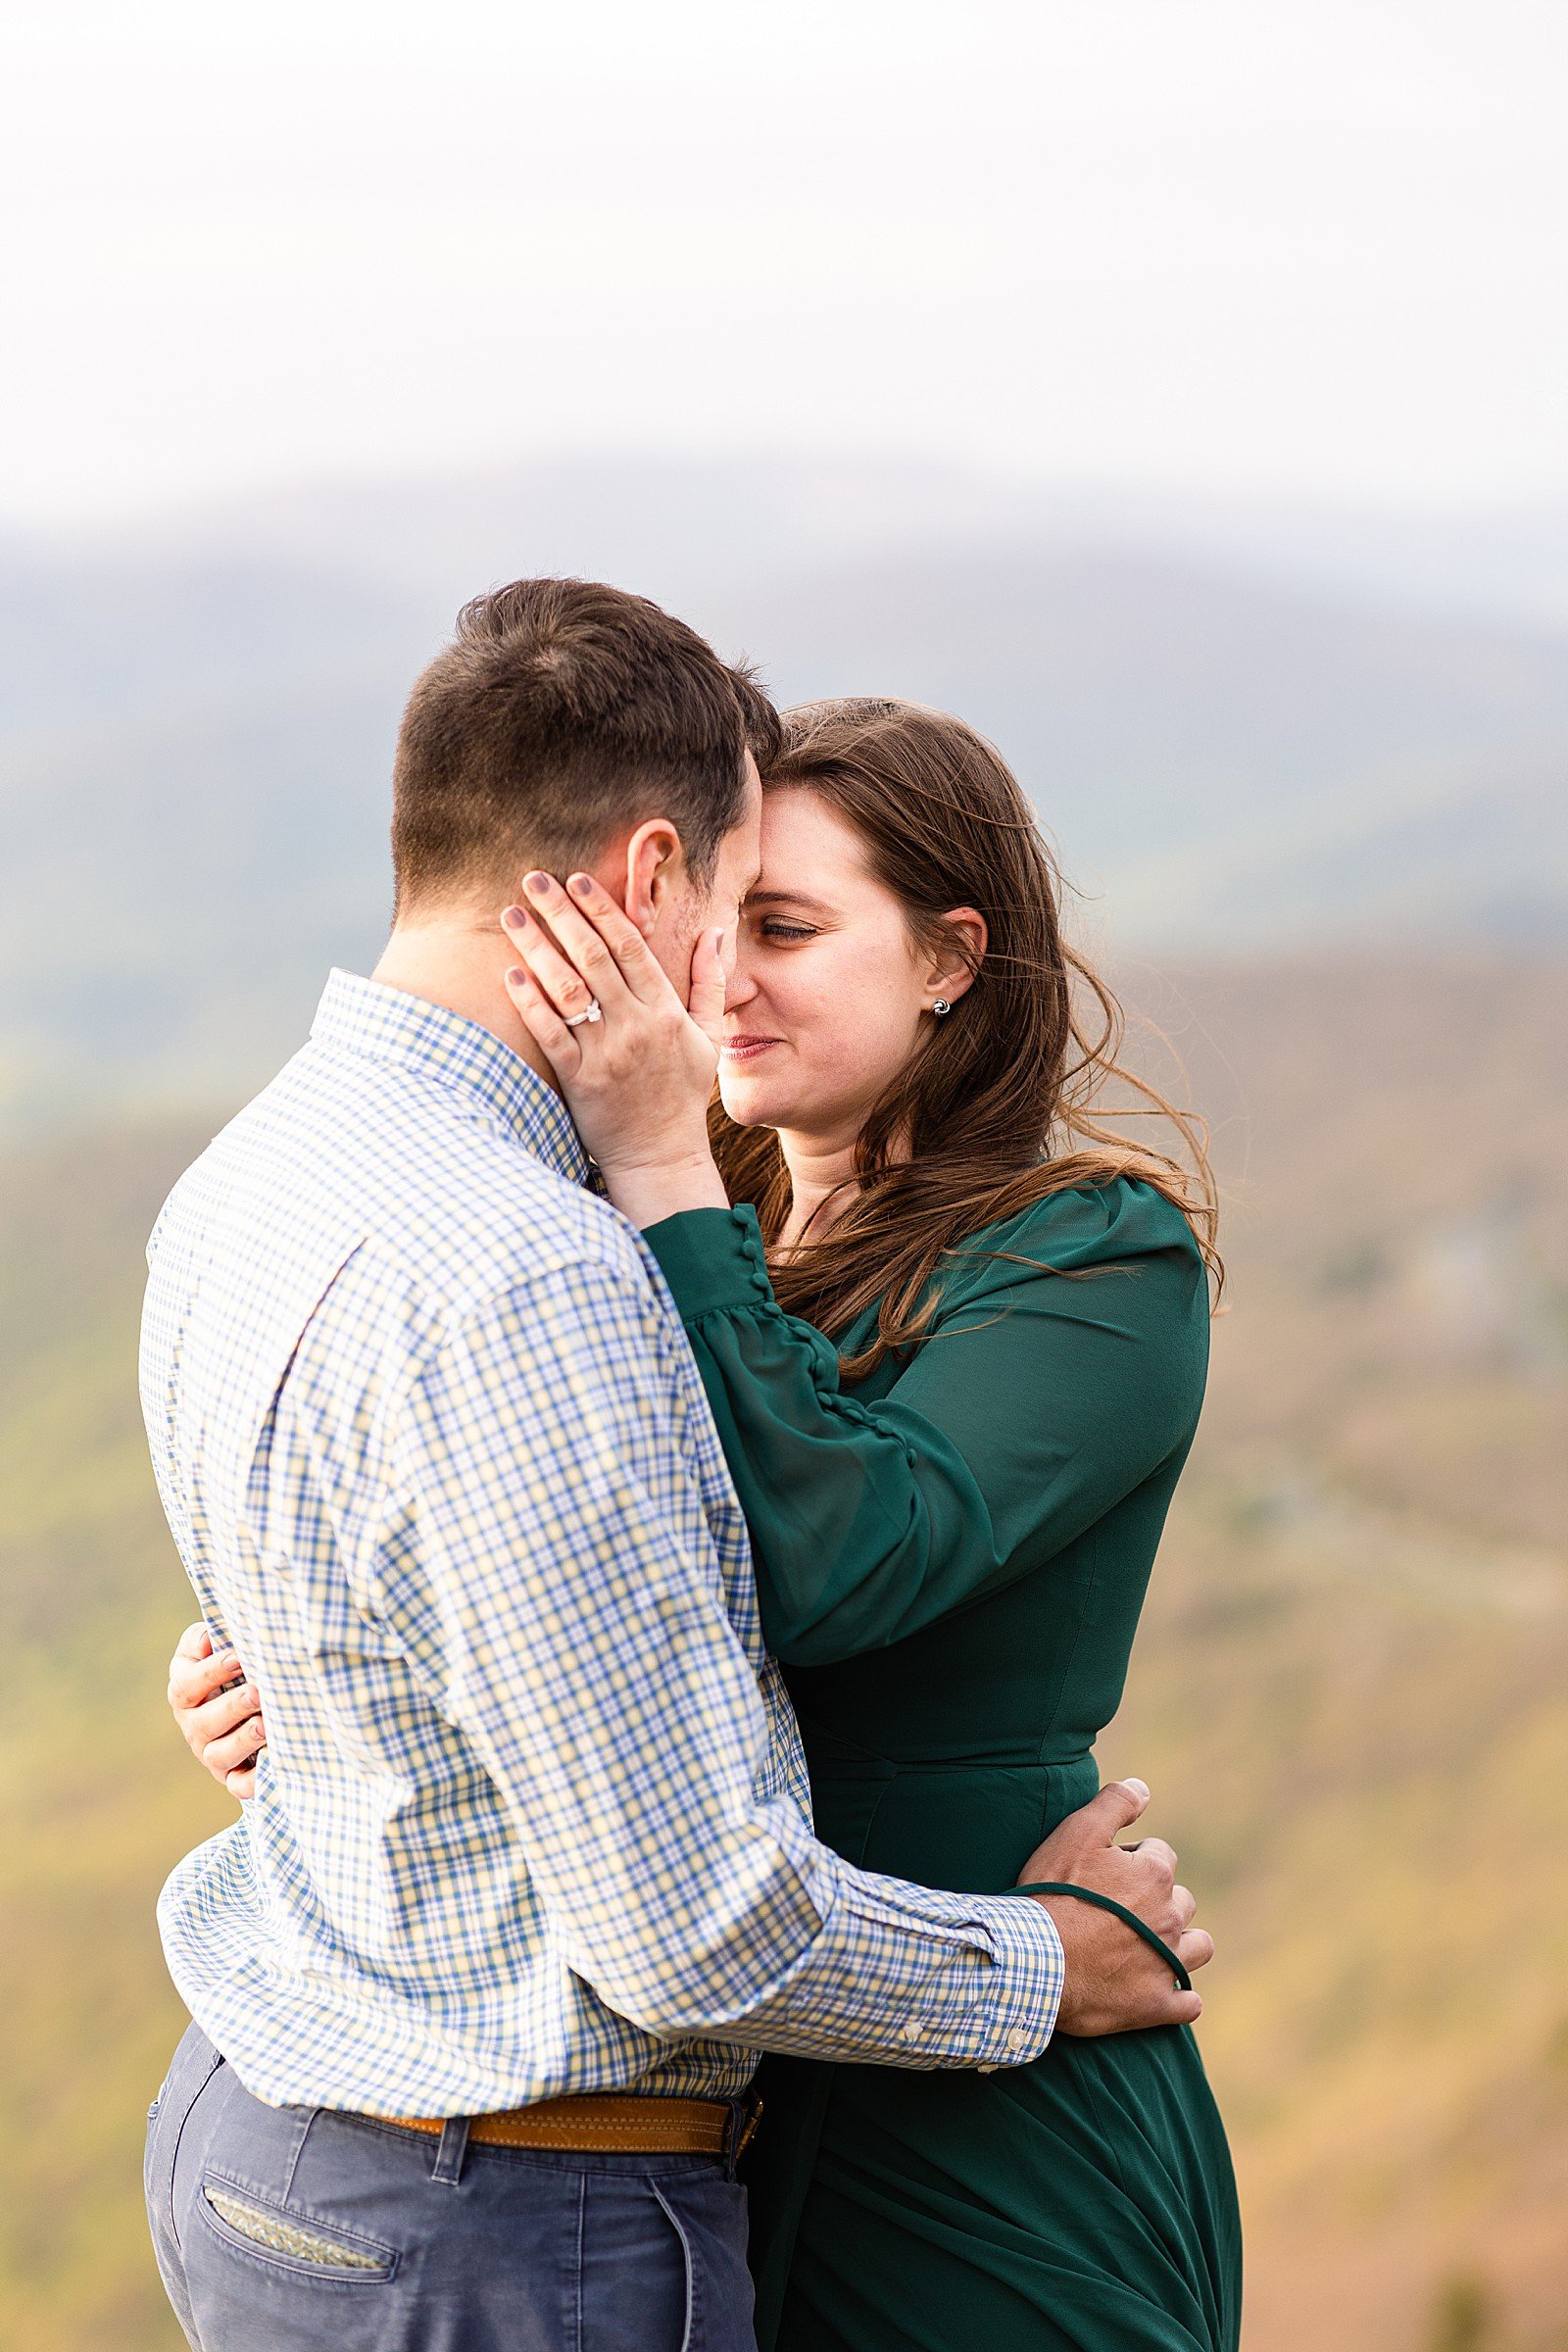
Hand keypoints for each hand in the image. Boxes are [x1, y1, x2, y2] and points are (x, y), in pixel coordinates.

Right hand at [168, 1621, 266, 1799]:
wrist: (259, 1697)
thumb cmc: (238, 1663)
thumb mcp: (220, 1645)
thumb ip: (208, 1636)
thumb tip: (209, 1637)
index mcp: (185, 1692)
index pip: (186, 1685)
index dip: (211, 1672)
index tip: (239, 1656)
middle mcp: (194, 1726)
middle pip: (203, 1722)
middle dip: (231, 1707)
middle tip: (257, 1692)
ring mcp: (212, 1754)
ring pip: (218, 1755)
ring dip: (242, 1741)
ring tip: (265, 1725)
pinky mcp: (234, 1777)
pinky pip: (239, 1785)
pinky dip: (253, 1780)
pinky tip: (272, 1762)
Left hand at [500, 872, 731, 1227]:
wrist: (662, 1156)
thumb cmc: (682, 1095)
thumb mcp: (709, 1038)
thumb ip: (711, 984)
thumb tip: (715, 934)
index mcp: (666, 1011)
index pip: (631, 947)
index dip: (601, 909)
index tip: (577, 879)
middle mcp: (636, 1026)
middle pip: (594, 956)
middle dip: (562, 913)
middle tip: (534, 880)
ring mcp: (606, 1053)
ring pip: (567, 988)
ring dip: (537, 947)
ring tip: (512, 915)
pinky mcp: (580, 1080)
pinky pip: (550, 1032)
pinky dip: (530, 1001)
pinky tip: (510, 972)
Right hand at [1018, 1778, 1211, 2033]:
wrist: (1035, 1960)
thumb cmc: (1052, 1893)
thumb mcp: (1077, 1832)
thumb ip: (1115, 1803)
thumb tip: (1144, 1788)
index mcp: (1155, 1875)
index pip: (1160, 1855)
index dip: (1133, 1861)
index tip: (1105, 1873)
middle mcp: (1170, 1918)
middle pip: (1181, 1901)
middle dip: (1160, 1901)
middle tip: (1120, 1910)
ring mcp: (1166, 1965)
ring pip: (1198, 1948)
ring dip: (1182, 1945)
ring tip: (1149, 1947)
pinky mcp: (1155, 2006)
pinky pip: (1188, 2003)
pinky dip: (1179, 1998)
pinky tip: (1159, 1992)